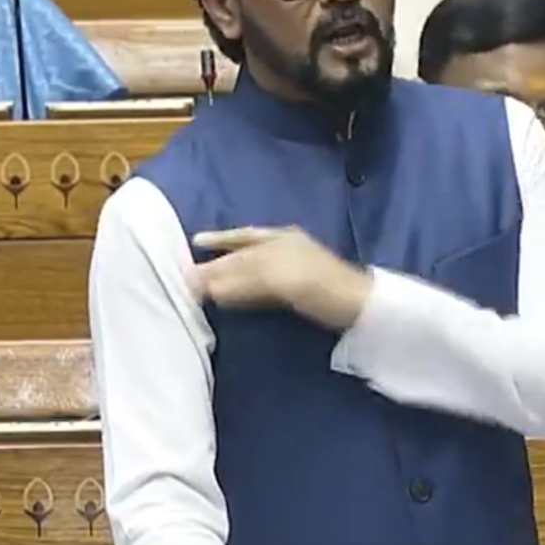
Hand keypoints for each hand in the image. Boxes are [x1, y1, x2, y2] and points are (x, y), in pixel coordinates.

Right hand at [190, 226, 373, 330]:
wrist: (358, 307)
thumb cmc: (319, 285)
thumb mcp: (276, 279)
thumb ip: (240, 280)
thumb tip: (203, 284)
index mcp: (279, 238)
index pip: (239, 244)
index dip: (214, 251)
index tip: (187, 265)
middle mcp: (283, 246)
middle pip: (243, 253)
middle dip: (216, 261)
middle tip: (187, 273)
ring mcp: (292, 265)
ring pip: (251, 265)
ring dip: (227, 272)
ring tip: (203, 280)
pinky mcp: (297, 288)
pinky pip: (261, 283)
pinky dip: (242, 287)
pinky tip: (233, 294)